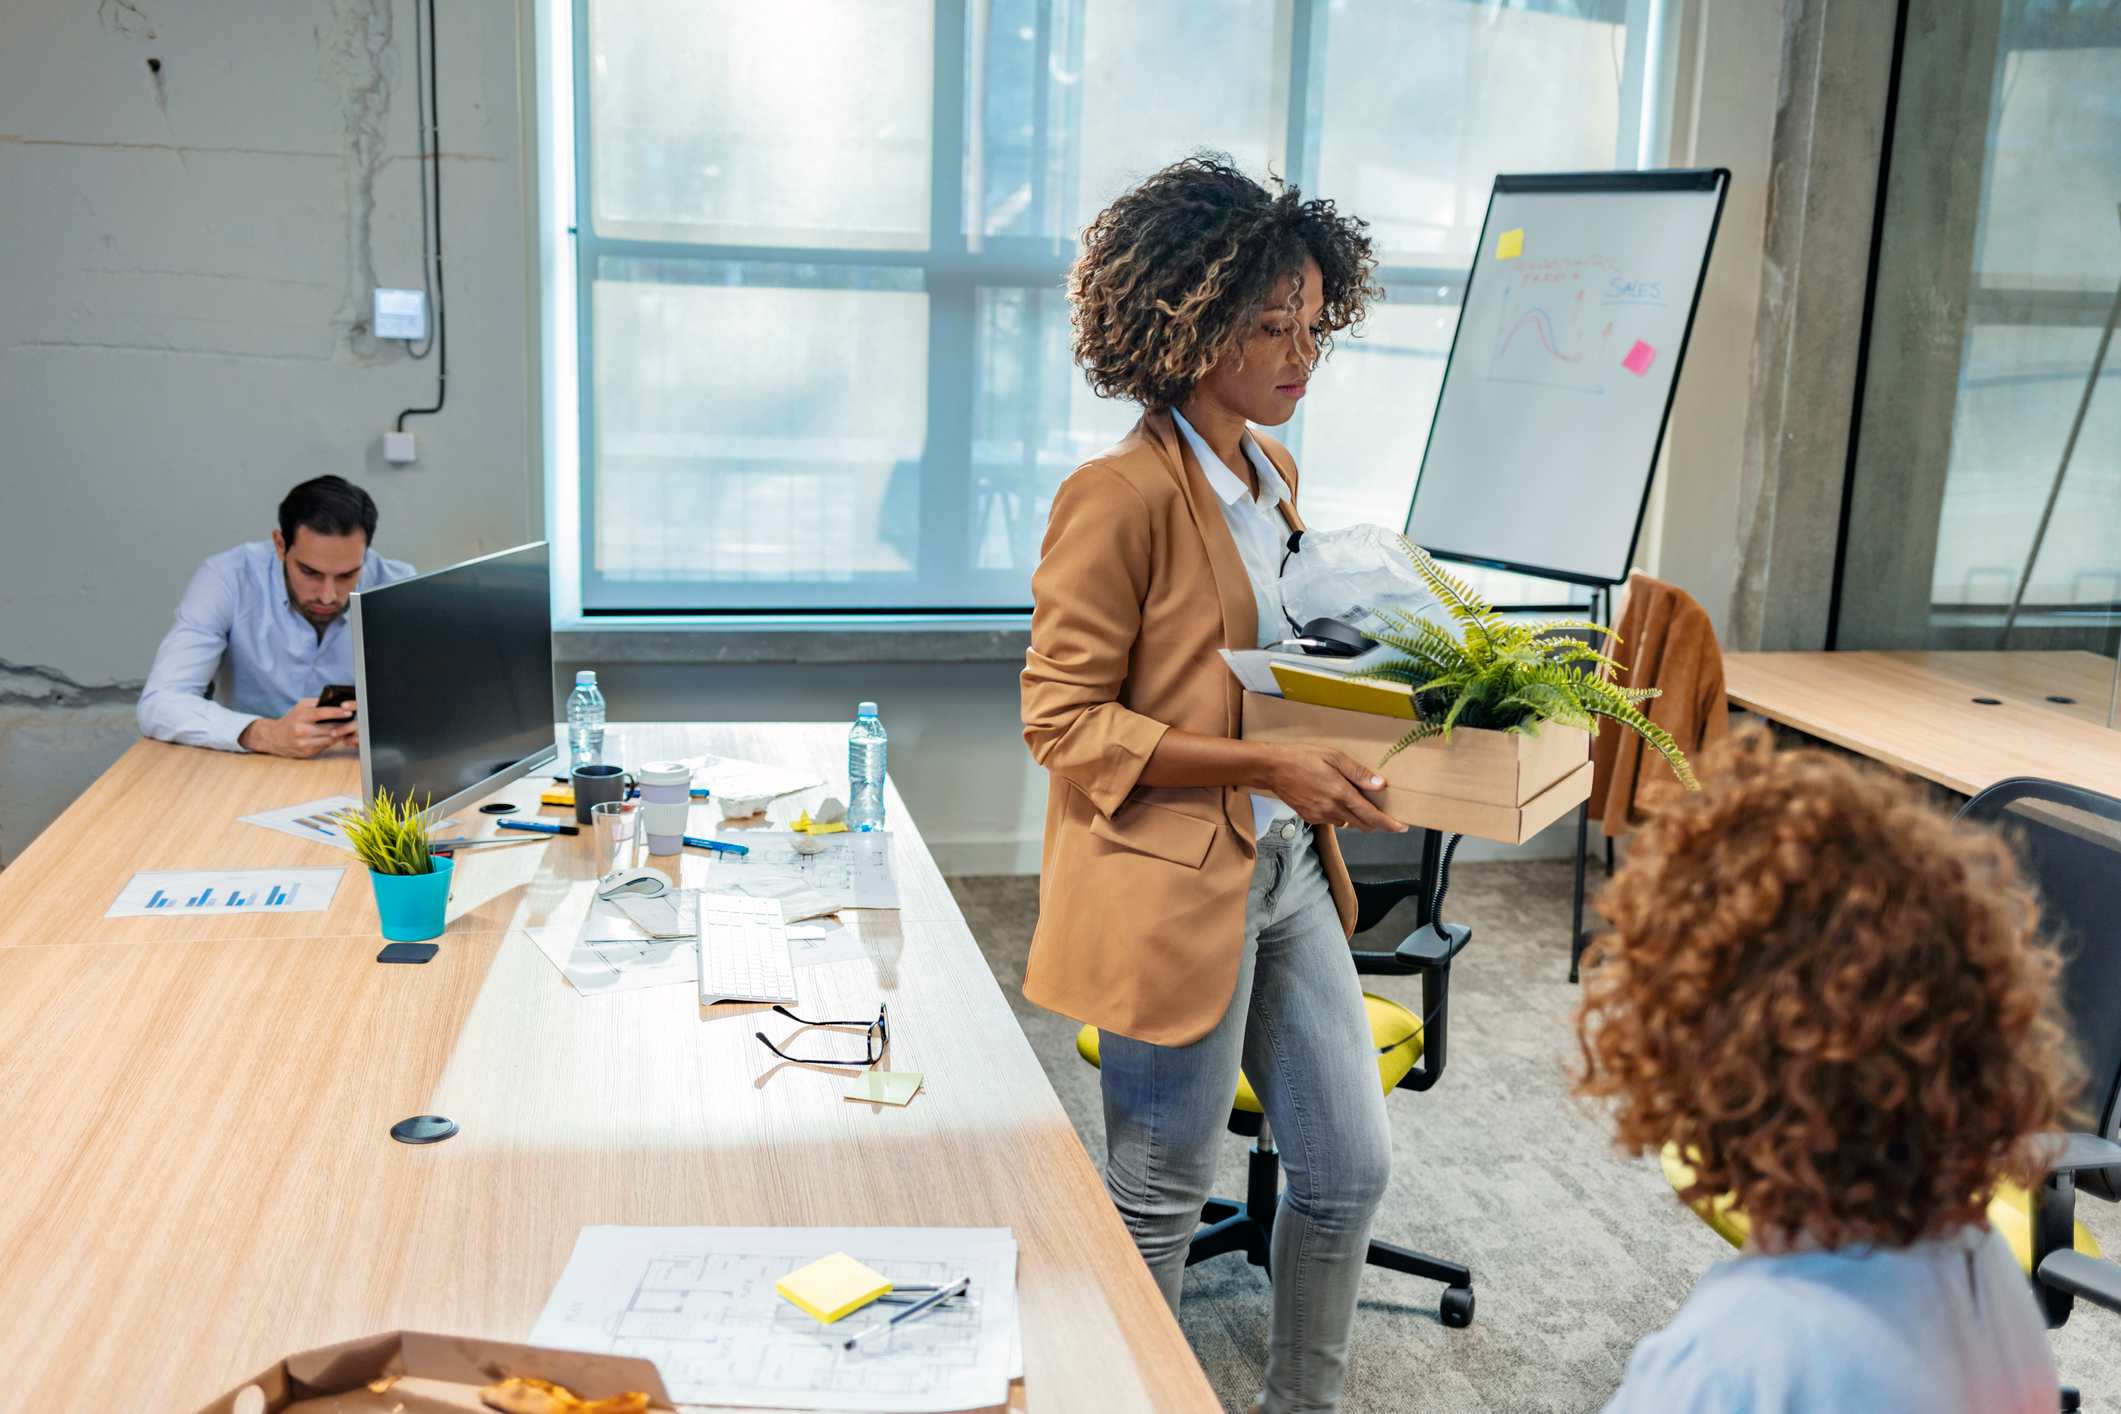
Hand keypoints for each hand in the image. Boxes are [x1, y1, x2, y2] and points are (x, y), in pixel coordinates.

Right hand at [239, 697, 357, 757]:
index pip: (321, 713)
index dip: (337, 713)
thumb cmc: (291, 719)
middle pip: (329, 729)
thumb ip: (316, 704)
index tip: (349, 712)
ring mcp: (304, 743)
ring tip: (353, 729)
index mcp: (300, 716)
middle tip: (357, 722)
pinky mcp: (307, 752)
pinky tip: (342, 737)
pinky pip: (326, 746)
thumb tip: (336, 701)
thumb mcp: (300, 707)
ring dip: (343, 735)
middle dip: (345, 726)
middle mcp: (302, 730)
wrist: (273, 737)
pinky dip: (335, 741)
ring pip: (330, 739)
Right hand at [1260, 745, 1406, 832]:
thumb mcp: (1334, 757)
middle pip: (1362, 824)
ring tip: (1353, 800)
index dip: (1389, 824)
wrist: (1273, 768)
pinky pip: (1331, 820)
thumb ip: (1358, 773)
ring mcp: (1320, 815)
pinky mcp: (1309, 817)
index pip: (1371, 816)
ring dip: (1355, 816)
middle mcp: (1332, 809)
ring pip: (1346, 823)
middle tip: (1382, 813)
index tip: (1402, 827)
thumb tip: (1380, 784)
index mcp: (1341, 794)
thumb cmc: (1303, 757)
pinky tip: (1332, 798)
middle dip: (1375, 821)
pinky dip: (1338, 814)